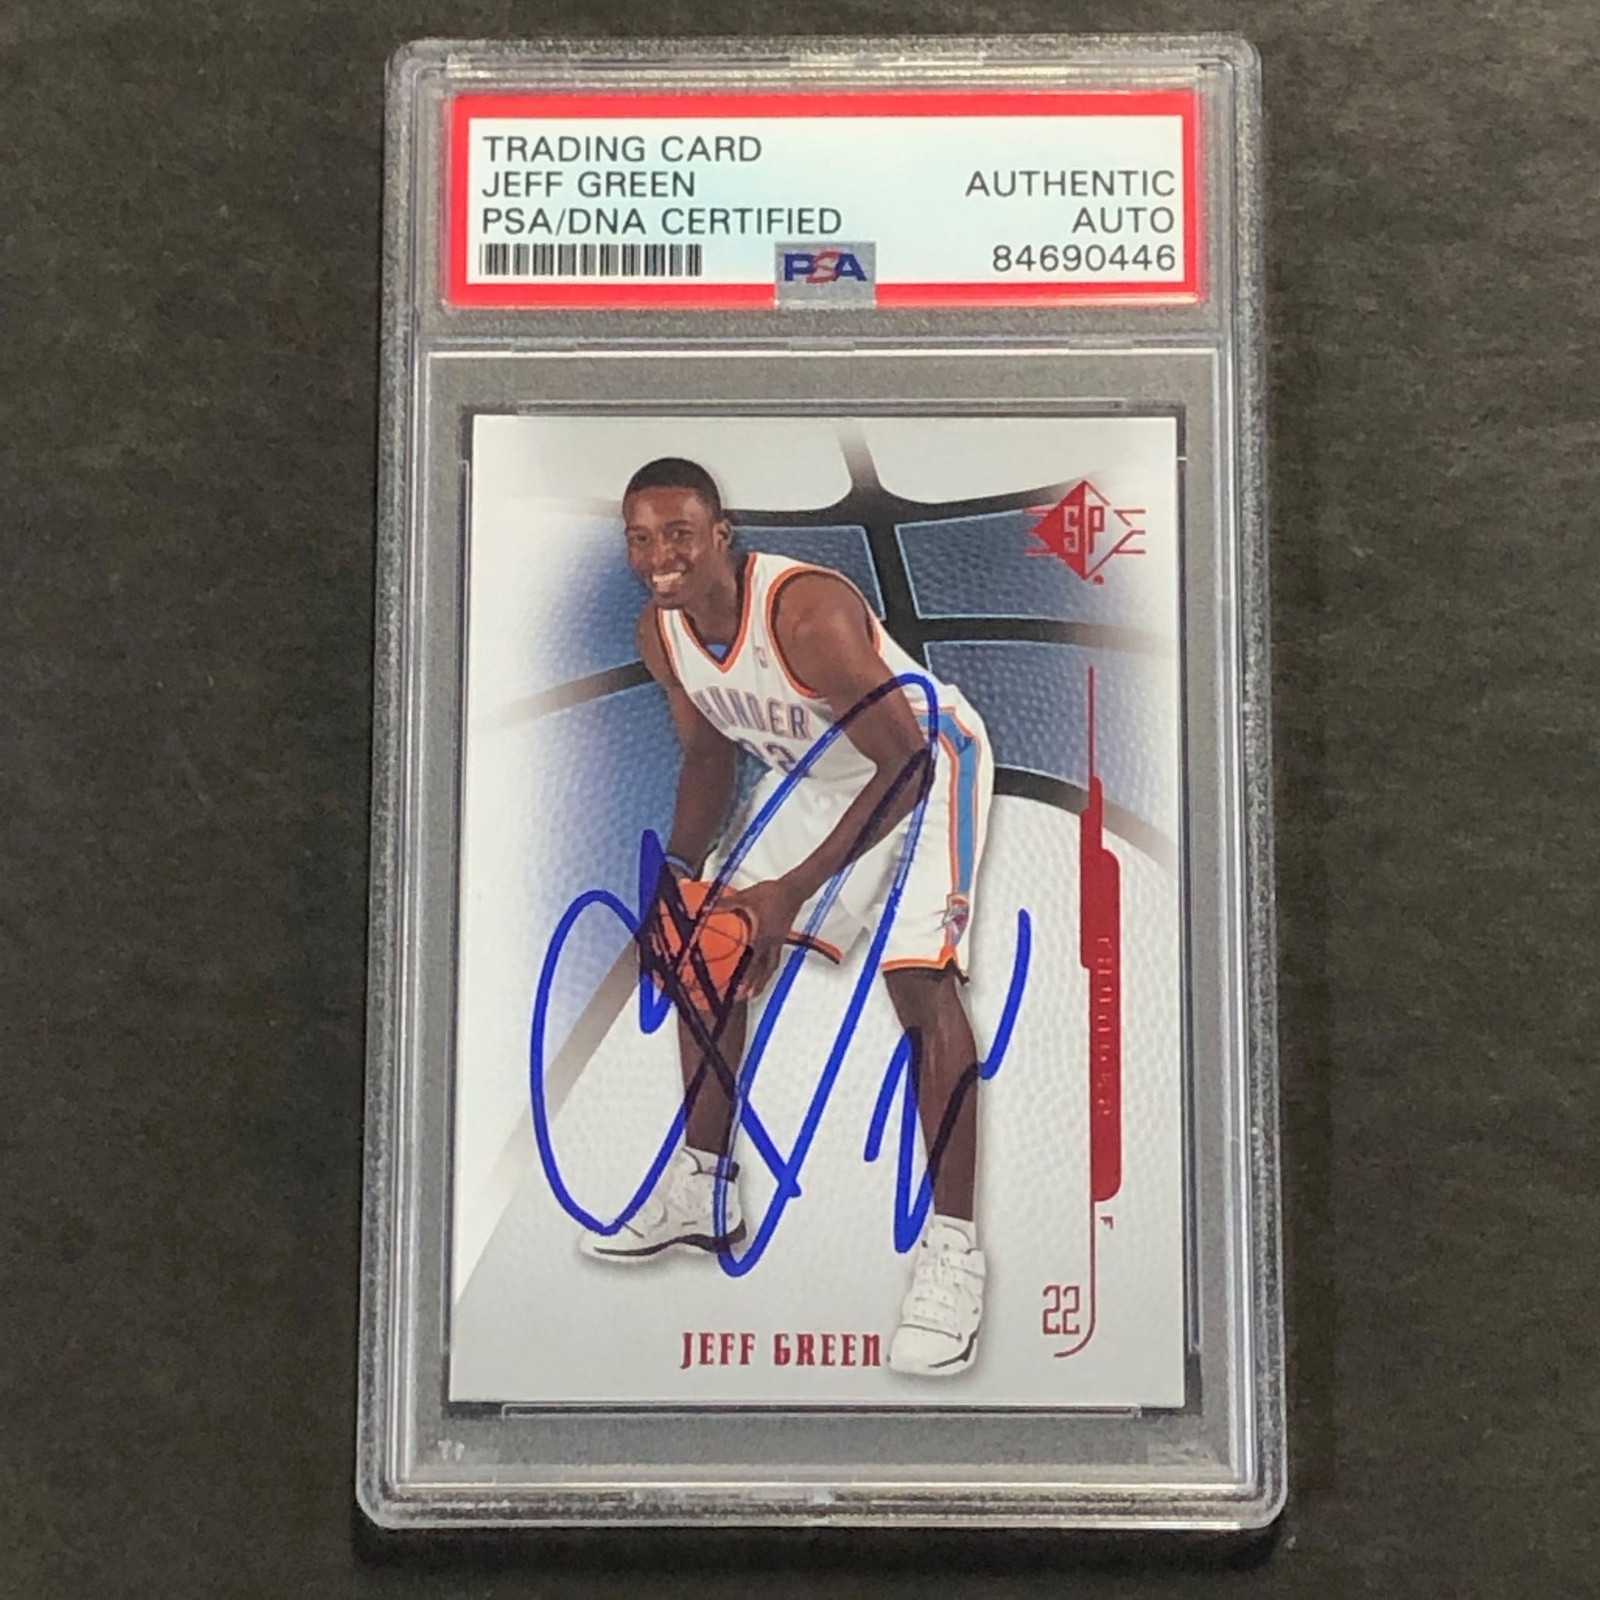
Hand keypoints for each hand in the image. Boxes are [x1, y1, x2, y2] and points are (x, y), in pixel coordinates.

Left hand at [719, 876, 808, 1000]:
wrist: (792, 890)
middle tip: (745, 998)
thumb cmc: (769, 894)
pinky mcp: (780, 939)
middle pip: (764, 969)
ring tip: (755, 993)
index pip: (752, 960)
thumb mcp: (744, 898)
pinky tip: (763, 971)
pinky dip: (767, 968)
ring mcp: (777, 942)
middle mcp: (770, 942)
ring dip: (763, 980)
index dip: (745, 975)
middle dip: (755, 985)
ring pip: (771, 966)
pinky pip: (774, 958)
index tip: (737, 988)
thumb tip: (703, 909)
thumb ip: (724, 905)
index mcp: (760, 935)